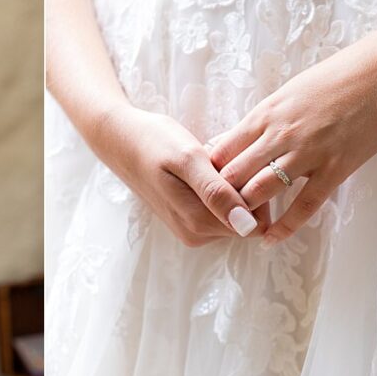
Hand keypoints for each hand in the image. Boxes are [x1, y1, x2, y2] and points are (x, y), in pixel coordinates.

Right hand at [91, 105, 268, 245]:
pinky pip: (220, 209)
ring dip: (231, 186)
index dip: (255, 191)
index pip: (254, 221)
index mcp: (198, 223)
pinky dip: (220, 188)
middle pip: (245, 220)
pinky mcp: (188, 222)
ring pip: (234, 213)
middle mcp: (196, 234)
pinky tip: (203, 169)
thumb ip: (217, 194)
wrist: (121, 141)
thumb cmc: (154, 142)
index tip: (234, 164)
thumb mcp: (188, 160)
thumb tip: (247, 226)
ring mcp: (191, 230)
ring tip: (207, 162)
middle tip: (216, 159)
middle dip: (242, 188)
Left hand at [211, 21, 376, 244]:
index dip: (207, 174)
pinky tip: (270, 240)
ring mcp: (307, 153)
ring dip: (246, 212)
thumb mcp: (286, 93)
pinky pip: (304, 205)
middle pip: (233, 175)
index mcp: (264, 114)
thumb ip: (260, 121)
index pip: (221, 151)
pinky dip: (284, 226)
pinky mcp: (335, 168)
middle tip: (215, 217)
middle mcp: (279, 135)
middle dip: (221, 199)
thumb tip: (229, 142)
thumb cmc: (335, 79)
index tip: (203, 191)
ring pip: (261, 191)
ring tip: (238, 228)